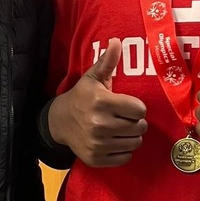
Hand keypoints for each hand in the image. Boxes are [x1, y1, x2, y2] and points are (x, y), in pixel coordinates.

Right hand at [48, 39, 146, 166]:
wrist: (60, 122)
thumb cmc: (82, 97)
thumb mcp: (93, 78)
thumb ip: (107, 62)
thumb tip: (117, 42)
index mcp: (102, 102)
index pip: (139, 110)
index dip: (136, 107)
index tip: (127, 106)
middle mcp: (100, 125)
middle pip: (140, 127)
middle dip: (136, 122)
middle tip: (125, 118)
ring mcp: (98, 144)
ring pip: (135, 143)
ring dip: (132, 136)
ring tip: (121, 129)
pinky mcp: (96, 159)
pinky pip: (125, 158)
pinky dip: (123, 151)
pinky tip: (114, 142)